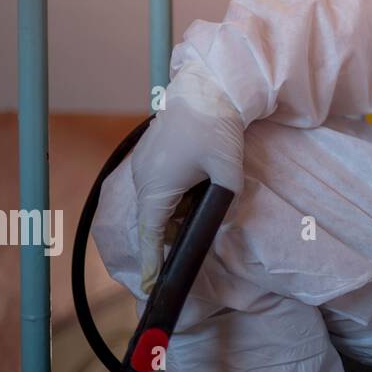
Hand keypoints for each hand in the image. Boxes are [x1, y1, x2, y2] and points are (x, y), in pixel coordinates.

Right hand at [131, 63, 244, 292]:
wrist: (206, 86)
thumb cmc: (216, 127)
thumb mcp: (228, 170)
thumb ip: (227, 200)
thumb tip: (227, 219)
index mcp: (156, 188)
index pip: (151, 235)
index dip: (152, 262)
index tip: (151, 285)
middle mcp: (143, 179)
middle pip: (153, 221)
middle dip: (167, 239)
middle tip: (181, 257)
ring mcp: (143, 165)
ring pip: (155, 203)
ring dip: (172, 215)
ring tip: (195, 218)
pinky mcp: (150, 154)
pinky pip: (157, 186)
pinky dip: (172, 197)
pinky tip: (193, 193)